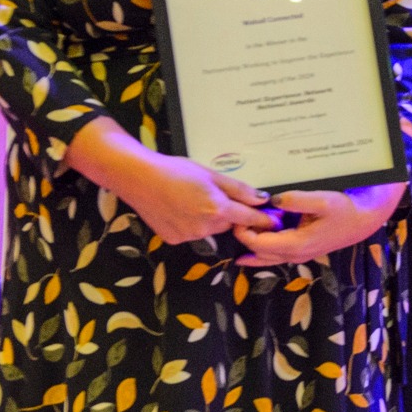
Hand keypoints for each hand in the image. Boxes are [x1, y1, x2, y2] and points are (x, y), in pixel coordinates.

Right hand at [117, 153, 274, 245]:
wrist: (139, 178)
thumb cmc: (176, 170)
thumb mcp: (211, 174)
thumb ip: (238, 189)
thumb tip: (262, 199)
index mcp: (217, 209)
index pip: (249, 218)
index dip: (262, 219)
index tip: (273, 222)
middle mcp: (205, 227)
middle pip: (228, 223)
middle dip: (227, 213)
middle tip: (211, 195)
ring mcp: (188, 236)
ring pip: (210, 229)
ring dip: (208, 219)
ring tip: (190, 200)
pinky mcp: (174, 240)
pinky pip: (192, 233)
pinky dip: (191, 224)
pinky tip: (178, 209)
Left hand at [232, 184, 404, 266]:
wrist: (363, 222)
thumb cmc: (344, 210)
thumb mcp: (323, 200)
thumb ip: (296, 200)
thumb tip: (273, 200)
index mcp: (296, 244)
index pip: (258, 242)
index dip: (243, 231)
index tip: (236, 214)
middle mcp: (294, 254)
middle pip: (258, 252)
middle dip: (243, 238)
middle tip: (231, 220)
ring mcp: (297, 256)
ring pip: (265, 257)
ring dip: (249, 247)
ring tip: (233, 236)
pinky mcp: (300, 251)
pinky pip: (273, 256)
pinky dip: (259, 252)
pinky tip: (248, 252)